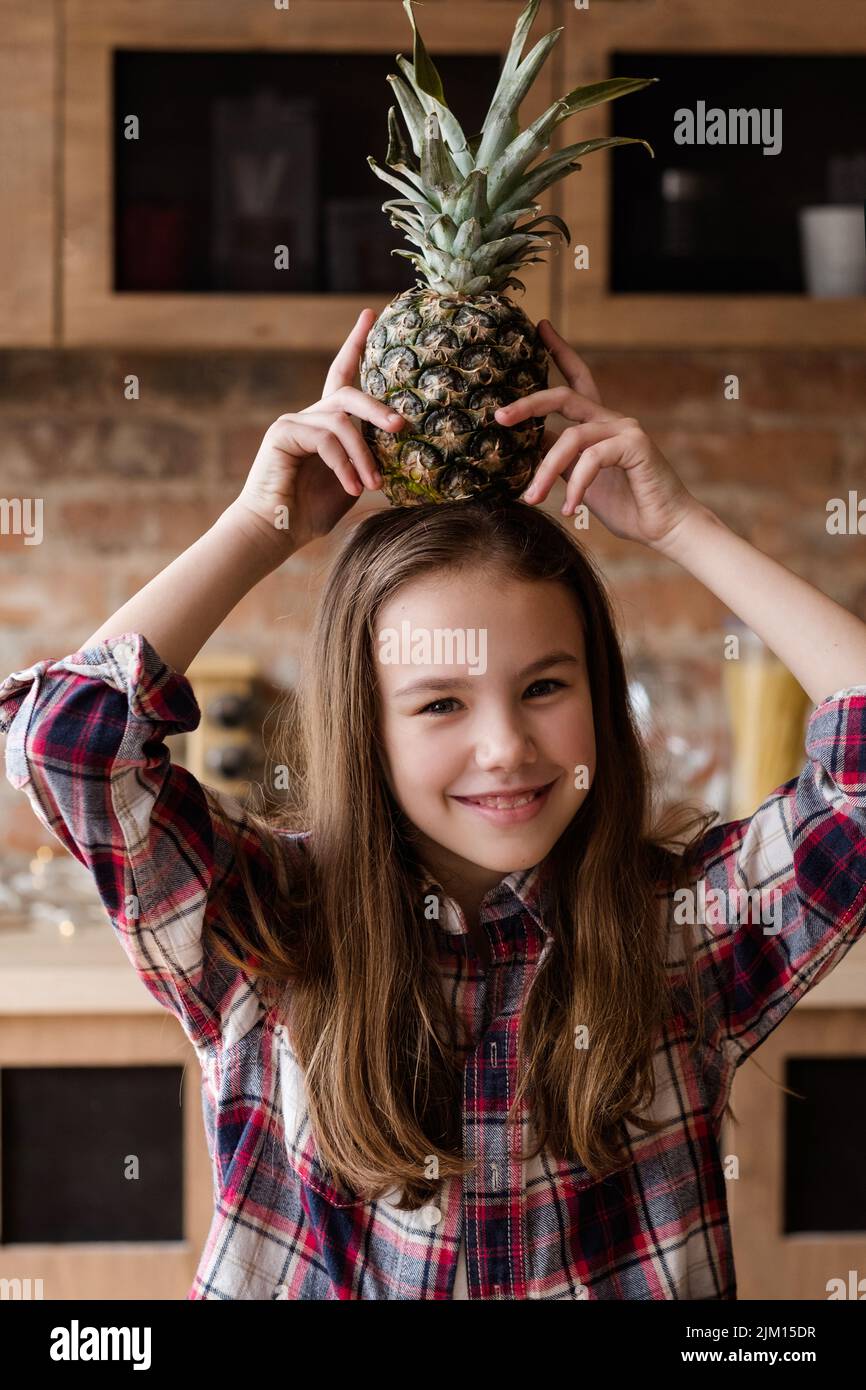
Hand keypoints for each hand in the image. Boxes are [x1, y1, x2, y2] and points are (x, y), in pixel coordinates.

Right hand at [235, 308, 405, 551]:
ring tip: (375, 484)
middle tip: (402, 426)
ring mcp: (293, 421)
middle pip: (348, 393)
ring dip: (364, 454)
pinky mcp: (282, 432)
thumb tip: (404, 445)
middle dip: (378, 407)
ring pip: (342, 421)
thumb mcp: (354, 481)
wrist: (276, 532)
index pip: (342, 375)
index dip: (355, 344)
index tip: (370, 314)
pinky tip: (351, 488)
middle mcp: (309, 416)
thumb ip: (370, 458)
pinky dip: (344, 465)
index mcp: (326, 424)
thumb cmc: (313, 512)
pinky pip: (325, 439)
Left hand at [494, 319, 700, 549]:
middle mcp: (612, 418)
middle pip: (564, 397)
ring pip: (571, 438)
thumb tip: (526, 443)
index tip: (540, 327)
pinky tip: (570, 509)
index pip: (577, 379)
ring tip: (532, 499)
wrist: (665, 526)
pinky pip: (592, 459)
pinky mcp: (635, 444)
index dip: (559, 351)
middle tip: (500, 417)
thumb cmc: (626, 505)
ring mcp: (626, 428)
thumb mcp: (579, 478)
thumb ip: (557, 457)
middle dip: (529, 404)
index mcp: (599, 424)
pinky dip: (576, 486)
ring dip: (546, 472)